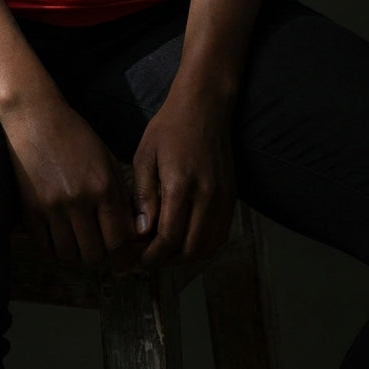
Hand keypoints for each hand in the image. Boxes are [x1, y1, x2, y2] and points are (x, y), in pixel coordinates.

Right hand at [2, 98, 138, 272]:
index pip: (120, 240)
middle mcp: (80, 201)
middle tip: (101, 250)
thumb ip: (121, 196)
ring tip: (80, 244)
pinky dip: (56, 251)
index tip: (124, 261)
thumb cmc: (76, 136)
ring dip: (78, 255)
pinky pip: (46, 248)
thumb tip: (134, 232)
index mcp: (104, 187)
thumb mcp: (108, 160)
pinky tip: (62, 240)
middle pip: (95, 254)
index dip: (125, 257)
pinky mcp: (31, 210)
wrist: (36, 119)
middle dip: (101, 258)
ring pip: (70, 256)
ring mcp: (53, 207)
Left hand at [131, 85, 236, 267]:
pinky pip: (220, 234)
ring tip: (163, 252)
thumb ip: (143, 196)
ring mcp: (223, 197)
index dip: (151, 256)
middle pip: (189, 250)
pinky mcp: (231, 196)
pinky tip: (184, 239)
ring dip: (185, 257)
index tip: (136, 260)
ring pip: (207, 247)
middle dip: (165, 261)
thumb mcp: (145, 155)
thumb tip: (141, 232)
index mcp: (181, 185)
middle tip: (146, 259)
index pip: (168, 238)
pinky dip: (203, 245)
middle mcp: (207, 196)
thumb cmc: (170, 127)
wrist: (204, 107)